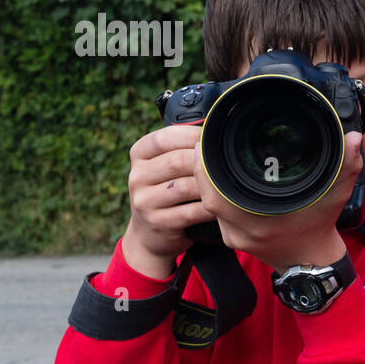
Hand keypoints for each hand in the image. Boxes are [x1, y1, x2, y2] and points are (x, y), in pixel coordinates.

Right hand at [121, 124, 216, 279]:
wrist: (151, 234)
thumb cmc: (167, 192)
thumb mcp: (165, 167)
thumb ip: (181, 148)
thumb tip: (214, 129)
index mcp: (139, 154)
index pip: (164, 137)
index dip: (192, 135)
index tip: (214, 138)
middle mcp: (137, 176)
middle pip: (177, 161)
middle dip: (205, 163)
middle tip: (226, 165)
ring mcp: (144, 200)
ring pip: (185, 187)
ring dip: (210, 187)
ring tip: (227, 186)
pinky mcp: (157, 222)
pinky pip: (191, 212)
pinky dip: (210, 209)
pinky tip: (222, 207)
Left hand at [193, 130, 362, 273]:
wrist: (312, 260)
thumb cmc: (321, 226)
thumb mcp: (337, 194)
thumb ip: (347, 164)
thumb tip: (354, 138)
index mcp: (260, 220)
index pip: (216, 194)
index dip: (205, 169)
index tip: (204, 145)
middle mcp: (242, 231)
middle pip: (206, 197)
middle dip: (202, 169)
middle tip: (203, 144)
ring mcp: (235, 237)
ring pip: (208, 206)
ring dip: (206, 183)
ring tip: (209, 158)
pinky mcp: (233, 239)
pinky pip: (216, 214)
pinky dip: (215, 196)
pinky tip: (219, 180)